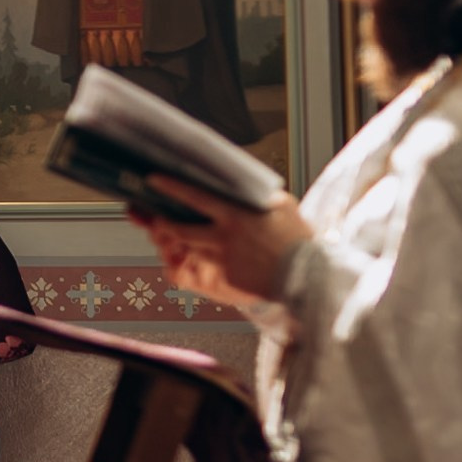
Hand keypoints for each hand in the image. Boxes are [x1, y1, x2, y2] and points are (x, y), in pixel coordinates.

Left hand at [129, 177, 311, 309]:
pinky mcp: (225, 280)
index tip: (153, 180)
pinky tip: (191, 259)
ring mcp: (222, 261)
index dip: (171, 187)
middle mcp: (223, 238)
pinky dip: (193, 264)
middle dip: (160, 223)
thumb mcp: (282, 205)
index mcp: (235, 215)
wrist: (307, 277)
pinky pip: (201, 271)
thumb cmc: (297, 239)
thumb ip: (258, 196)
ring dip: (174, 243)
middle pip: (178, 229)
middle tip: (153, 217)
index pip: (194, 197)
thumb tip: (245, 188)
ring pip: (187, 250)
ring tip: (169, 236)